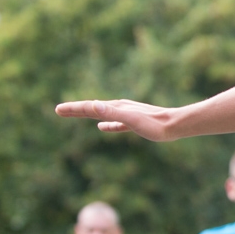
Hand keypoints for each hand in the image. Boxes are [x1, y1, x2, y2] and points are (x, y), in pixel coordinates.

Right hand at [54, 98, 178, 139]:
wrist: (177, 125)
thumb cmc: (155, 125)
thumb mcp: (131, 120)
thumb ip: (113, 113)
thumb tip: (93, 105)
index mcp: (116, 108)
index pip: (90, 108)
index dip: (73, 109)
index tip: (57, 110)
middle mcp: (120, 108)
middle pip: (93, 108)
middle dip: (76, 110)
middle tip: (59, 111)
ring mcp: (128, 115)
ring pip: (103, 114)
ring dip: (88, 114)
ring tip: (77, 114)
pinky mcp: (136, 123)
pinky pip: (116, 123)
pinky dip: (107, 124)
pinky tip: (103, 127)